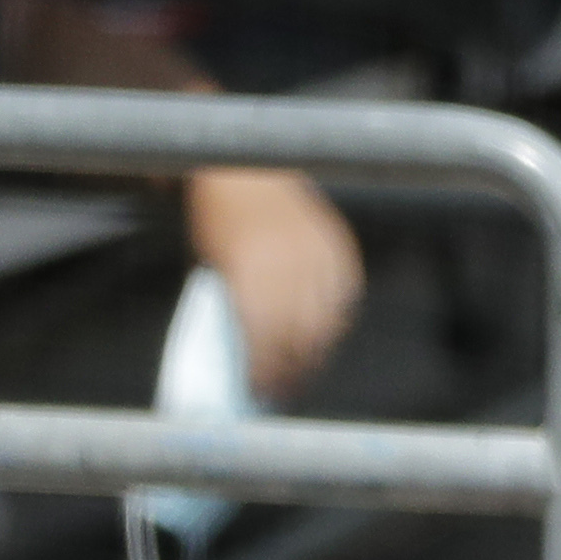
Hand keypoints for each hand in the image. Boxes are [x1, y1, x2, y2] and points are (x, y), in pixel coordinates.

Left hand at [182, 168, 363, 402]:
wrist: (245, 169)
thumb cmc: (218, 219)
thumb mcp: (213, 266)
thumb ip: (233, 308)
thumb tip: (247, 358)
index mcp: (249, 273)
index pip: (264, 341)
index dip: (264, 372)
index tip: (259, 390)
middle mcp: (288, 265)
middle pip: (300, 337)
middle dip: (293, 370)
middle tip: (284, 389)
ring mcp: (318, 254)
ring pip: (329, 319)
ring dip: (318, 349)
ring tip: (306, 366)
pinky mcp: (337, 245)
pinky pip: (347, 293)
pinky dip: (339, 316)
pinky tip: (328, 331)